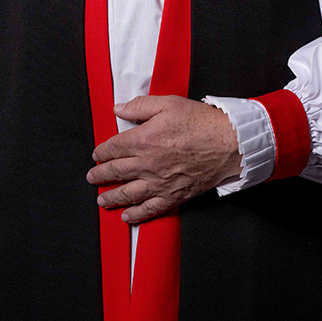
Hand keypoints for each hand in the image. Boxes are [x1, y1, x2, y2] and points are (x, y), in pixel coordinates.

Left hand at [87, 95, 240, 223]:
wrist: (229, 143)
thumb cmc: (201, 122)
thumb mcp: (168, 103)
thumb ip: (140, 106)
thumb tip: (119, 109)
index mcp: (143, 140)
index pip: (113, 148)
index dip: (101, 152)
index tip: (97, 155)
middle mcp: (147, 164)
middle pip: (115, 172)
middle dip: (100, 176)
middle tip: (92, 178)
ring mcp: (160, 182)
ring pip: (128, 194)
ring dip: (111, 198)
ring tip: (102, 200)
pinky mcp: (174, 195)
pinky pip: (150, 209)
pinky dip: (136, 215)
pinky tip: (127, 216)